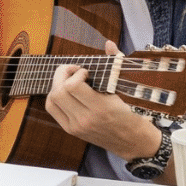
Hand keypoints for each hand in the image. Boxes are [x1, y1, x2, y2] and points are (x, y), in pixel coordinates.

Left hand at [46, 41, 160, 159]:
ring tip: (69, 80)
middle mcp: (85, 119)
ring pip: (52, 99)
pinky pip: (52, 108)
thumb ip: (113, 64)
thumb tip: (108, 43)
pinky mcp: (70, 130)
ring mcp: (76, 126)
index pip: (73, 86)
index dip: (75, 73)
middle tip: (73, 71)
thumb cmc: (129, 114)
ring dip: (57, 85)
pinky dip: (55, 96)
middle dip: (62, 74)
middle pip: (59, 91)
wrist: (133, 143)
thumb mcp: (123, 90)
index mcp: (101, 108)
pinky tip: (66, 92)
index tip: (85, 71)